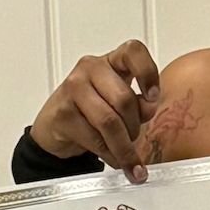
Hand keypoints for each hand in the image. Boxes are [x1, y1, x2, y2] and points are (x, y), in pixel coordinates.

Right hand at [30, 40, 164, 176]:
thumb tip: (149, 108)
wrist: (56, 126)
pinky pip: (95, 139)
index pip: (134, 51)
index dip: (148, 73)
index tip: (153, 97)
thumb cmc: (94, 111)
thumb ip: (140, 104)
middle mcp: (90, 68)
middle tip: (134, 140)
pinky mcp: (63, 113)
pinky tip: (113, 158)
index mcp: (111, 61)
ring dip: (123, 147)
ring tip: (127, 157)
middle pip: (124, 99)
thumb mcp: (122, 103)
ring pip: (110, 122)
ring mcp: (73, 88)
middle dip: (134, 127)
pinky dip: (109, 155)